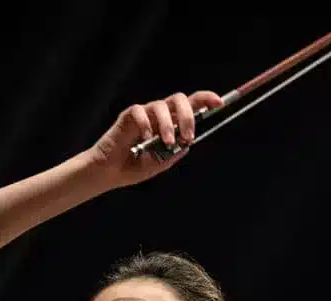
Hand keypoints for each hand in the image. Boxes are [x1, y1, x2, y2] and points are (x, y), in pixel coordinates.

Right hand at [88, 91, 224, 188]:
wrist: (111, 172)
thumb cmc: (137, 166)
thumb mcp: (162, 162)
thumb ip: (176, 151)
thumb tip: (188, 141)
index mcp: (172, 123)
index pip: (192, 105)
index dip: (206, 99)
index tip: (220, 103)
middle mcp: (160, 115)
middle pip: (179, 99)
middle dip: (188, 115)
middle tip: (187, 135)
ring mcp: (145, 113)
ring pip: (161, 105)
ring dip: (168, 124)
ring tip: (166, 142)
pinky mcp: (129, 116)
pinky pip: (140, 112)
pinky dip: (146, 125)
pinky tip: (145, 139)